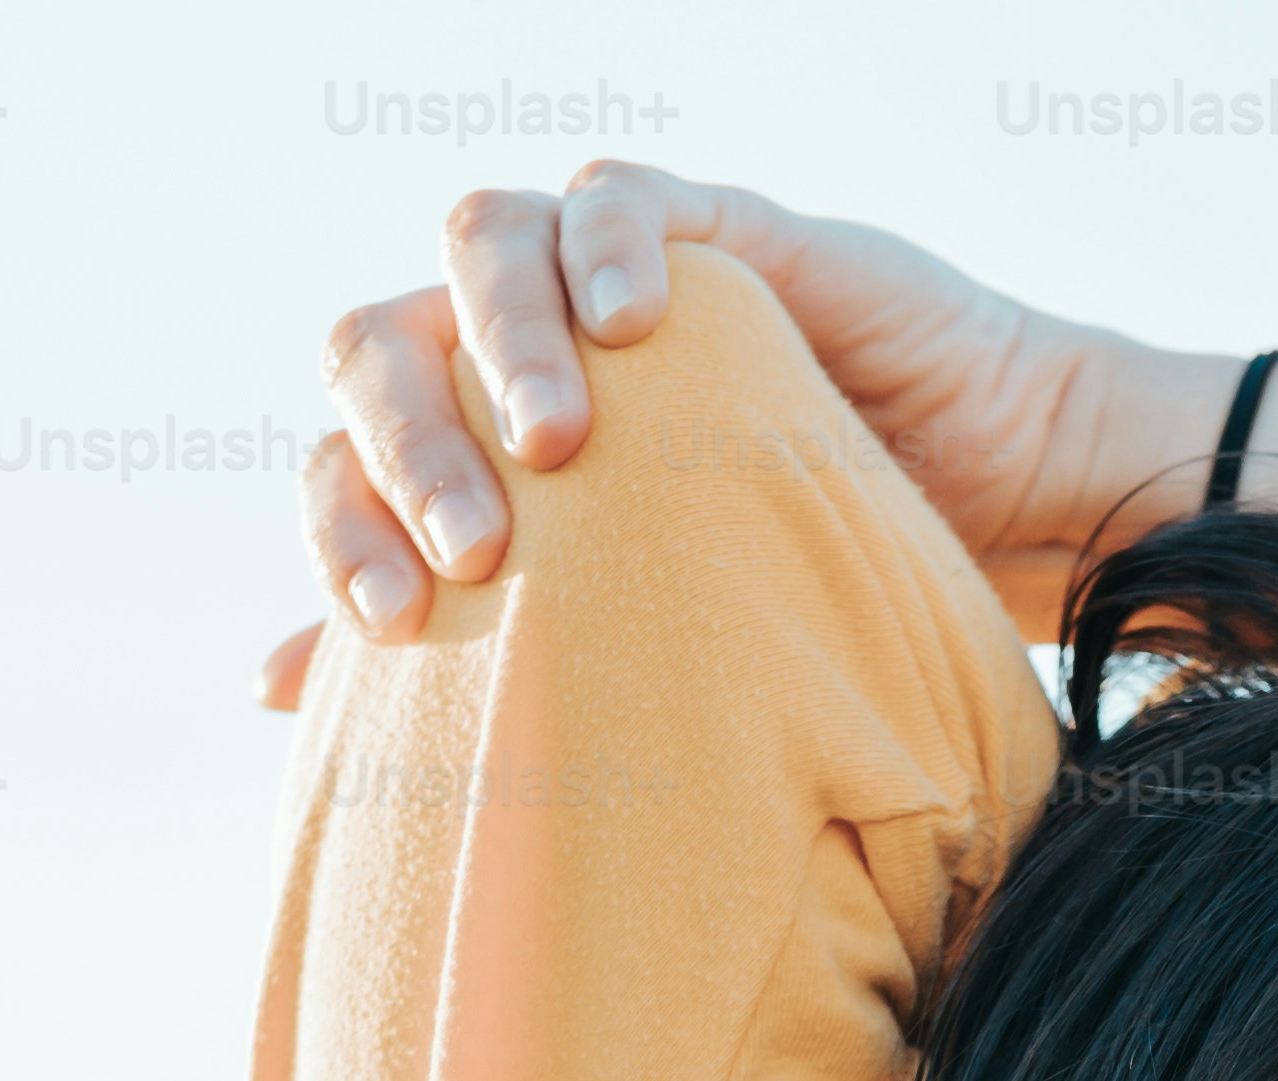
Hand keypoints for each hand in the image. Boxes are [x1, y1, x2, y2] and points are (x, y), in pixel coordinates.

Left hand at [264, 162, 1277, 702]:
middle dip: (402, 441)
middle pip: (386, 339)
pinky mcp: (715, 236)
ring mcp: (616, 293)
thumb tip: (269, 687)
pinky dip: (606, 248)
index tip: (390, 623)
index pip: (345, 458)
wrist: (1008, 537)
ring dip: (493, 336)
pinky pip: (615, 197)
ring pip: (481, 240)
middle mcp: (529, 364)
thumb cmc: (823, 616)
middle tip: (472, 545)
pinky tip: (636, 331)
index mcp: (478, 464)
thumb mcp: (633, 660)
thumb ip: (470, 655)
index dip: (339, 526)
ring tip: (552, 439)